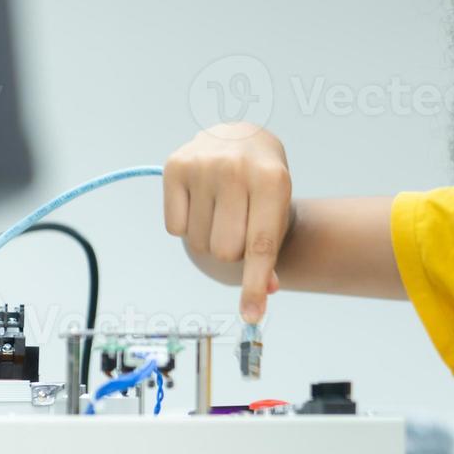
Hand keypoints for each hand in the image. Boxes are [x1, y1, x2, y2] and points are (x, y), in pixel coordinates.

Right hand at [164, 124, 292, 321]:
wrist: (240, 136)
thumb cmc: (263, 184)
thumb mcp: (279, 209)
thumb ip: (271, 252)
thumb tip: (263, 294)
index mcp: (273, 180)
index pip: (261, 246)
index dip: (255, 284)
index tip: (251, 316)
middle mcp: (237, 169)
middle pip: (226, 251)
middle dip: (233, 252)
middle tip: (240, 226)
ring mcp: (203, 165)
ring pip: (199, 243)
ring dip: (209, 239)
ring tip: (222, 210)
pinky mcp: (174, 166)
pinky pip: (175, 229)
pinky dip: (187, 226)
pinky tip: (202, 202)